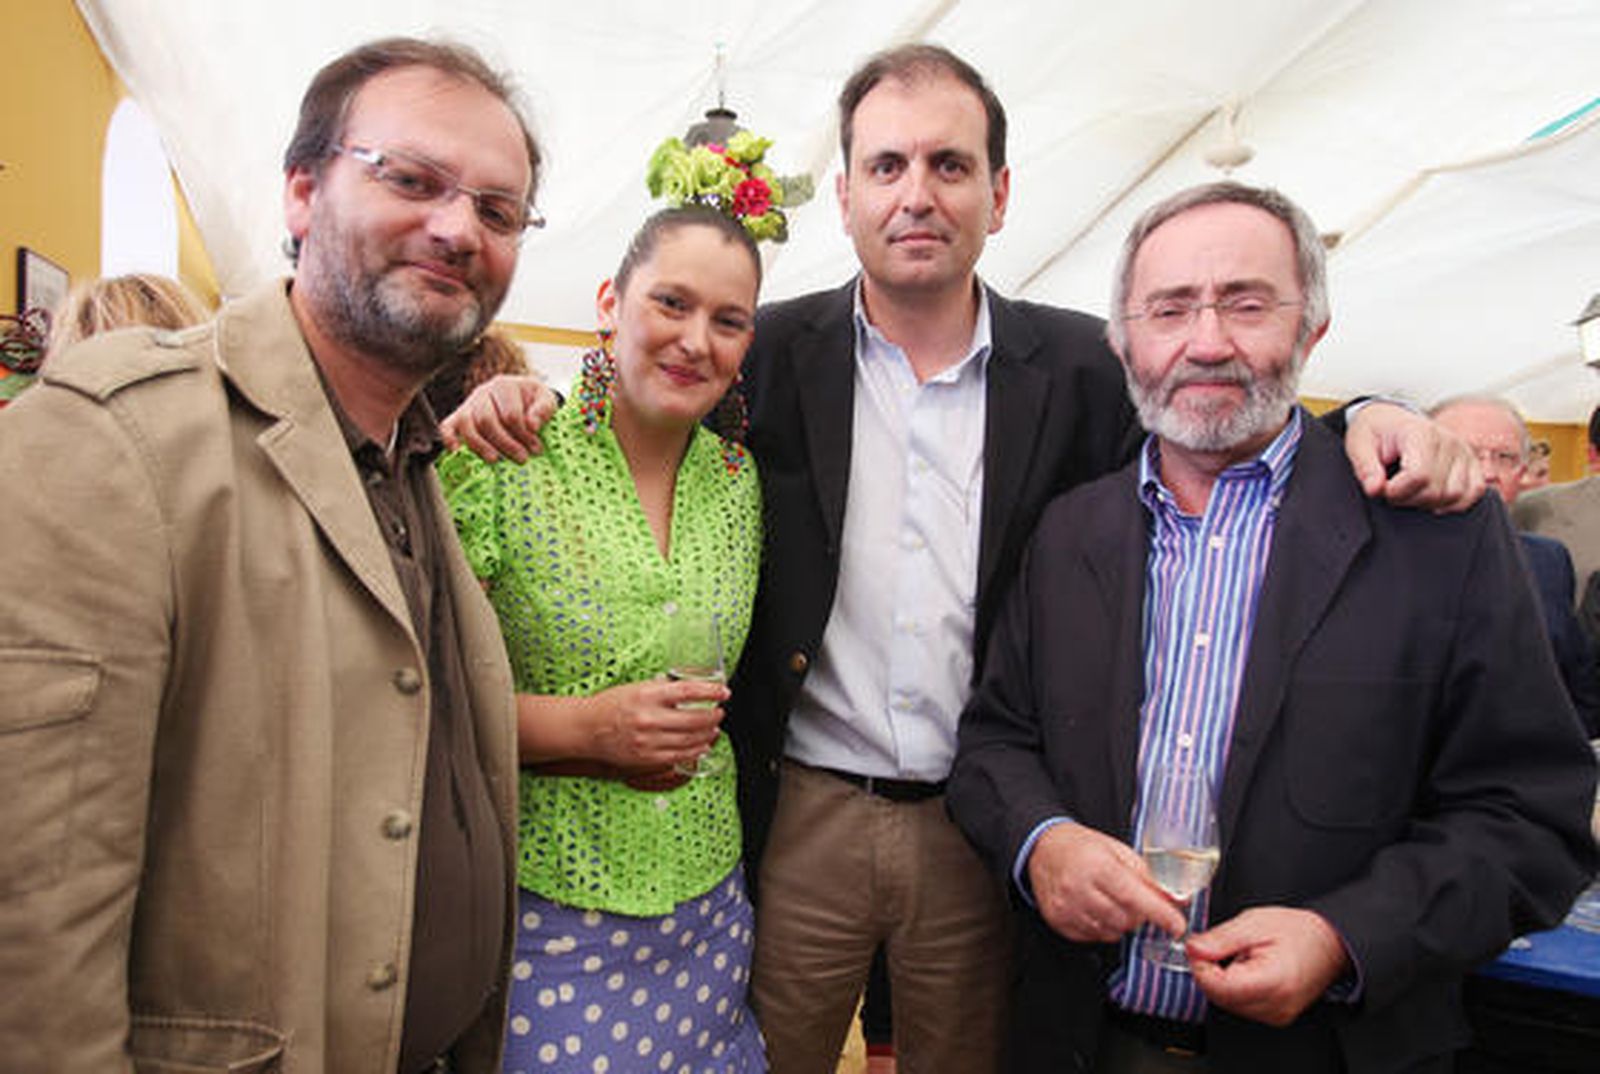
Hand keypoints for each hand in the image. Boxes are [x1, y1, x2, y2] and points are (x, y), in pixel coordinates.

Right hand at [441, 375, 556, 461]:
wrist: (524, 399)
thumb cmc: (534, 402)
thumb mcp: (546, 400)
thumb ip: (543, 409)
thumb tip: (532, 425)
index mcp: (505, 385)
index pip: (510, 414)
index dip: (523, 434)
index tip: (536, 449)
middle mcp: (484, 392)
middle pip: (486, 420)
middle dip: (505, 443)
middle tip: (521, 459)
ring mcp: (470, 403)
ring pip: (467, 424)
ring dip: (480, 445)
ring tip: (494, 460)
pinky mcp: (460, 416)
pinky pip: (447, 425)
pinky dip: (448, 437)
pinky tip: (455, 450)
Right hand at [589, 678, 727, 771]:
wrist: (587, 729)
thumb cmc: (610, 705)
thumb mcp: (636, 688)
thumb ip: (662, 689)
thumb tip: (689, 689)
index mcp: (647, 695)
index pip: (688, 691)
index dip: (711, 692)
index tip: (724, 692)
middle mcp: (649, 718)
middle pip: (694, 718)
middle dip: (713, 715)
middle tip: (720, 712)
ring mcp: (649, 740)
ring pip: (691, 739)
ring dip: (708, 733)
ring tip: (714, 727)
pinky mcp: (647, 758)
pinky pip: (680, 755)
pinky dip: (696, 750)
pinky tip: (703, 744)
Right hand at [1026, 823, 1188, 943]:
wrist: (1042, 848)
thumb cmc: (1082, 847)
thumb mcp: (1118, 850)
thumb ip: (1147, 876)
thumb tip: (1177, 899)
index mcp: (1097, 865)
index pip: (1134, 896)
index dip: (1160, 914)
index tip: (1177, 925)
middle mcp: (1078, 888)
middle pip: (1125, 918)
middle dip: (1140, 914)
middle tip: (1134, 898)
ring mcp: (1066, 908)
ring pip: (1112, 931)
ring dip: (1121, 921)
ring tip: (1111, 900)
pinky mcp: (1059, 921)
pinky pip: (1094, 936)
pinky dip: (1103, 927)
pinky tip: (1096, 908)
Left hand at [1187, 906, 1349, 1026]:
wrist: (1331, 943)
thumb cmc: (1300, 932)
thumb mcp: (1254, 923)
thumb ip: (1220, 939)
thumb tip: (1192, 949)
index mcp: (1271, 982)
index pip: (1216, 987)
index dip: (1200, 965)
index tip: (1200, 947)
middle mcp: (1275, 1006)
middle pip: (1219, 997)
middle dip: (1211, 971)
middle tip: (1221, 946)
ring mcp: (1276, 1015)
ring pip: (1228, 1003)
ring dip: (1223, 980)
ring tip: (1242, 956)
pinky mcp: (1276, 1016)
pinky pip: (1242, 1005)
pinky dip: (1236, 987)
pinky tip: (1249, 969)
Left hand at [1344, 402, 1483, 512]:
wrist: (1390, 421)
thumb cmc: (1375, 433)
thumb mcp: (1359, 445)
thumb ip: (1366, 468)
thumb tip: (1375, 489)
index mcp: (1420, 432)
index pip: (1419, 476)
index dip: (1396, 492)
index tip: (1381, 488)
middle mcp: (1448, 440)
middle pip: (1436, 490)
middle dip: (1408, 499)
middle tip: (1392, 490)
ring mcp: (1463, 451)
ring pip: (1455, 495)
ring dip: (1429, 503)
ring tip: (1410, 491)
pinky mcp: (1471, 462)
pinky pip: (1474, 492)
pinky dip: (1455, 503)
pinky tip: (1434, 499)